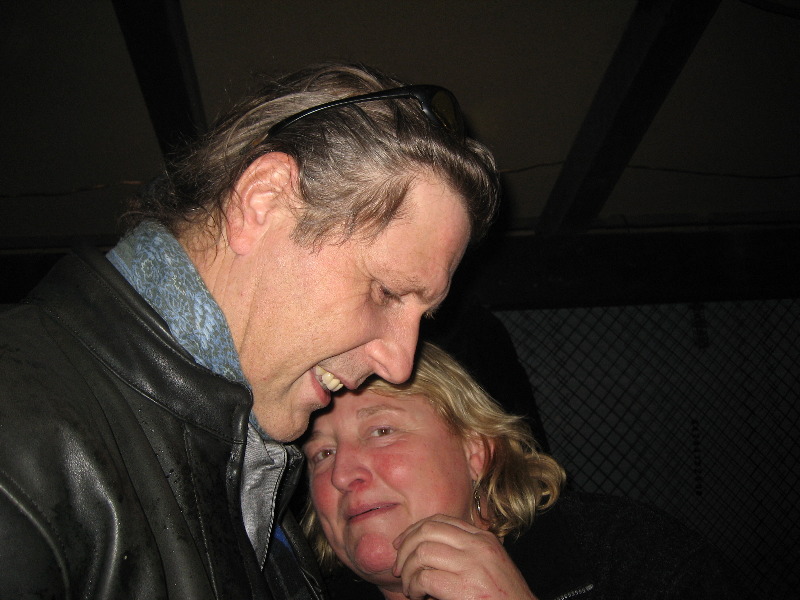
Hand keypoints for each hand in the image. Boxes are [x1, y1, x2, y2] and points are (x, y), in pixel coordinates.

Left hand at [392, 514, 537, 599]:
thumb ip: (463, 553)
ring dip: (408, 572)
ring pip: (422, 553)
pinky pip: (425, 578)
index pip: (440, 520)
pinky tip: (418, 596)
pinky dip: (414, 587)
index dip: (414, 530)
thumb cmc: (503, 597)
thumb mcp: (488, 565)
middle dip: (405, 548)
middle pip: (427, 531)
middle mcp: (478, 546)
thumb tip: (424, 550)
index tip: (400, 545)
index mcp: (483, 538)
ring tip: (410, 588)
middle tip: (398, 568)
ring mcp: (473, 565)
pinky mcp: (465, 588)